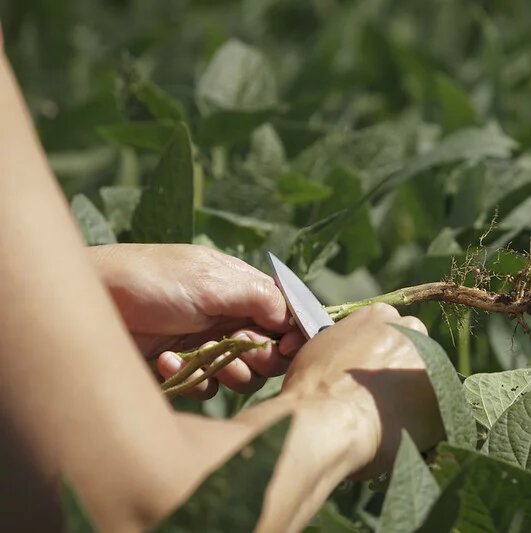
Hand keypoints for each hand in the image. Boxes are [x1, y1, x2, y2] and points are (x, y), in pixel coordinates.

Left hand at [89, 244, 304, 396]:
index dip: (289, 336)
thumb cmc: (151, 280)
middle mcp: (228, 319)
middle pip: (268, 353)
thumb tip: (293, 319)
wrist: (90, 301)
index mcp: (241, 291)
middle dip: (256, 356)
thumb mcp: (211, 279)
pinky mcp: (181, 370)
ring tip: (199, 355)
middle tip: (238, 352)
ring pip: (240, 376)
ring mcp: (205, 346)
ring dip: (222, 368)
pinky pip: (205, 387)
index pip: (284, 318)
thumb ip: (259, 296)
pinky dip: (189, 377)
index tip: (283, 347)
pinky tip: (164, 360)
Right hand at [279, 303, 445, 477]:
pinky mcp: (445, 394)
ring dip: (415, 398)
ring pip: (429, 379)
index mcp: (380, 314)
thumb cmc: (311, 389)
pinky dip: (426, 423)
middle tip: (381, 400)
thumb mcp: (321, 349)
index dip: (380, 357)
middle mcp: (411, 329)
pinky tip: (404, 436)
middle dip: (402, 373)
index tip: (371, 378)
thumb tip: (349, 361)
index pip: (389, 331)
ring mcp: (431, 360)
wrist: (325, 420)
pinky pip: (440, 409)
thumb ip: (345, 346)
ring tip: (390, 423)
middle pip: (414, 350)